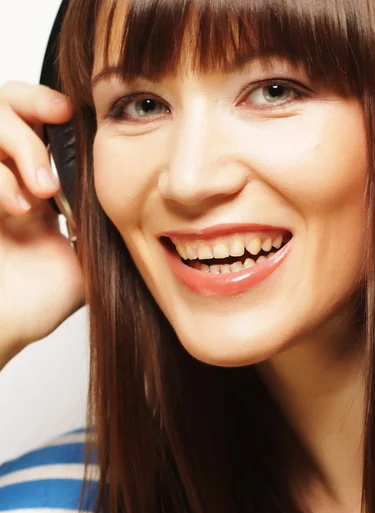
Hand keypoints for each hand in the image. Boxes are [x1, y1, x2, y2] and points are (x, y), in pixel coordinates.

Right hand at [0, 81, 83, 359]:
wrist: (0, 330)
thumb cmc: (33, 303)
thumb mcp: (85, 260)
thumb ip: (103, 232)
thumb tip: (144, 214)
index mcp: (36, 188)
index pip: (37, 124)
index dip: (49, 107)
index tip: (71, 112)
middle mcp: (5, 179)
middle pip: (4, 104)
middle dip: (30, 103)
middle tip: (57, 120)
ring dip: (19, 142)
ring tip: (42, 188)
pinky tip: (17, 207)